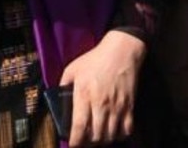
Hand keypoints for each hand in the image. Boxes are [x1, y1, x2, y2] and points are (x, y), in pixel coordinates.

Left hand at [59, 30, 145, 146]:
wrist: (122, 50)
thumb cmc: (95, 59)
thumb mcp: (73, 68)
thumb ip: (63, 84)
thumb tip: (57, 98)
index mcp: (84, 96)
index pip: (79, 127)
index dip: (75, 142)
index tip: (73, 145)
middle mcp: (100, 104)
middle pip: (95, 136)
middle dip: (89, 144)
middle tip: (85, 141)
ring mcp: (116, 106)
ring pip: (110, 135)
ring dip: (104, 140)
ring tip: (99, 138)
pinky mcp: (129, 105)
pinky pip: (127, 128)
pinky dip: (121, 135)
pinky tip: (115, 132)